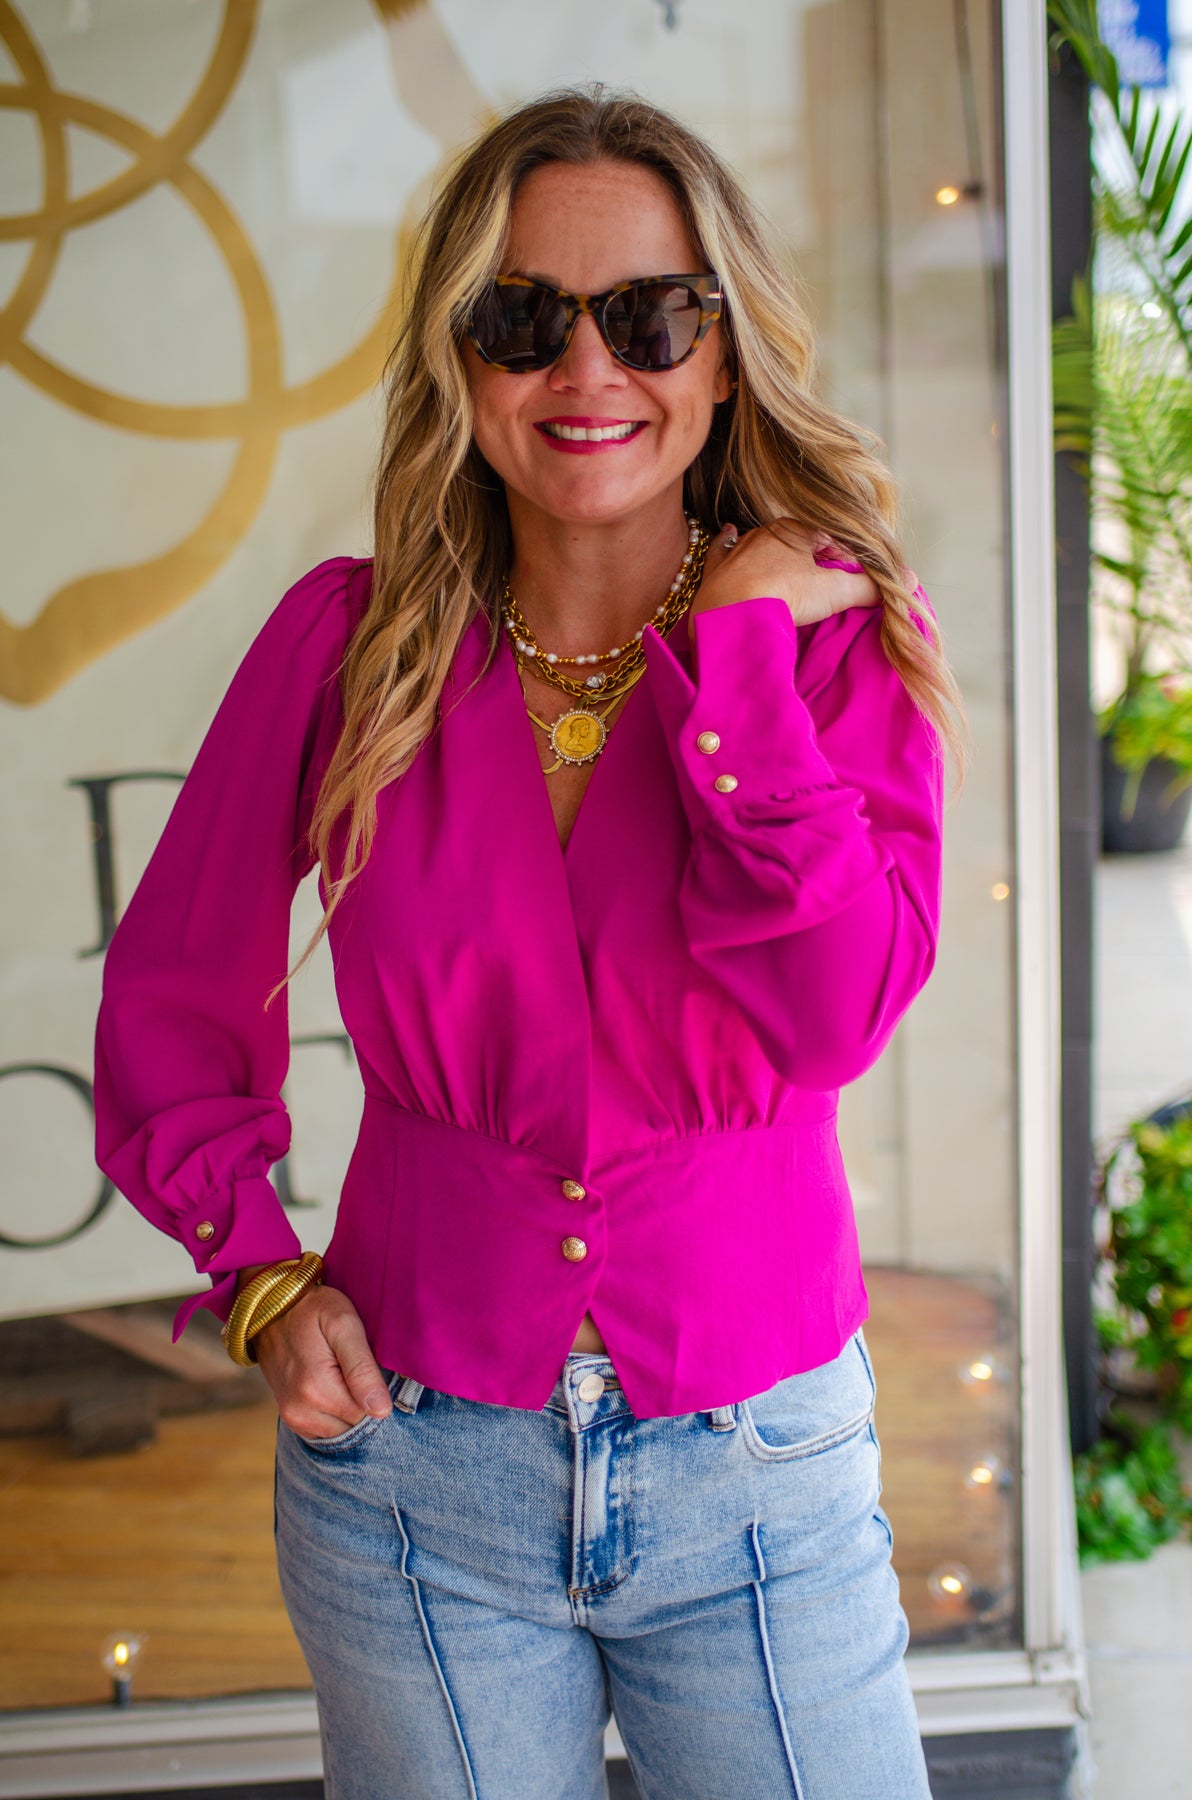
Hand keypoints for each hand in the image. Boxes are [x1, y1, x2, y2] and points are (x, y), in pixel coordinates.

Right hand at [250, 1281, 392, 1438]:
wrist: (270, 1308)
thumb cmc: (312, 1310)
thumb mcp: (343, 1325)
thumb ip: (362, 1369)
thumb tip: (381, 1410)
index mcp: (317, 1389)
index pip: (368, 1413)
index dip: (375, 1389)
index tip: (366, 1364)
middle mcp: (301, 1411)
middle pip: (354, 1423)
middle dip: (360, 1399)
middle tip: (350, 1365)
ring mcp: (292, 1418)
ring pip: (341, 1429)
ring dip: (347, 1406)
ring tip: (339, 1372)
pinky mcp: (290, 1418)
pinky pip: (325, 1430)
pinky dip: (334, 1413)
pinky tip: (330, 1384)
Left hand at [690, 520, 880, 637]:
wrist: (730, 614)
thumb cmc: (784, 595)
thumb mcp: (834, 592)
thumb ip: (870, 587)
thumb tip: (908, 580)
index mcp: (796, 529)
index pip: (828, 535)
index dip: (843, 555)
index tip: (850, 576)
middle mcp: (765, 532)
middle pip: (797, 541)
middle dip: (811, 557)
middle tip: (822, 584)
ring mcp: (738, 548)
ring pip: (762, 545)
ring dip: (777, 556)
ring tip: (788, 577)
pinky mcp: (716, 568)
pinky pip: (723, 548)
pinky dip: (728, 544)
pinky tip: (730, 534)